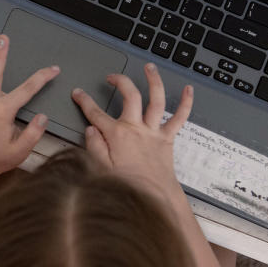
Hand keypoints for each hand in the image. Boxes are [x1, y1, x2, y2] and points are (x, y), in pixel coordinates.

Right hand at [71, 62, 192, 197]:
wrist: (154, 199)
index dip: (84, 101)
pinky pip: (179, 118)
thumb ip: (94, 146)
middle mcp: (136, 128)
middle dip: (120, 81)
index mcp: (117, 135)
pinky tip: (189, 90)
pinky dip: (186, 103)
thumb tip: (90, 129)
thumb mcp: (101, 168)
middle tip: (112, 77)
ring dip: (154, 81)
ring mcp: (153, 131)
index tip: (78, 93)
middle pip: (129, 96)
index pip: (95, 113)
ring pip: (156, 99)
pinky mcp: (167, 139)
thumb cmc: (128, 187)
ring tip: (150, 68)